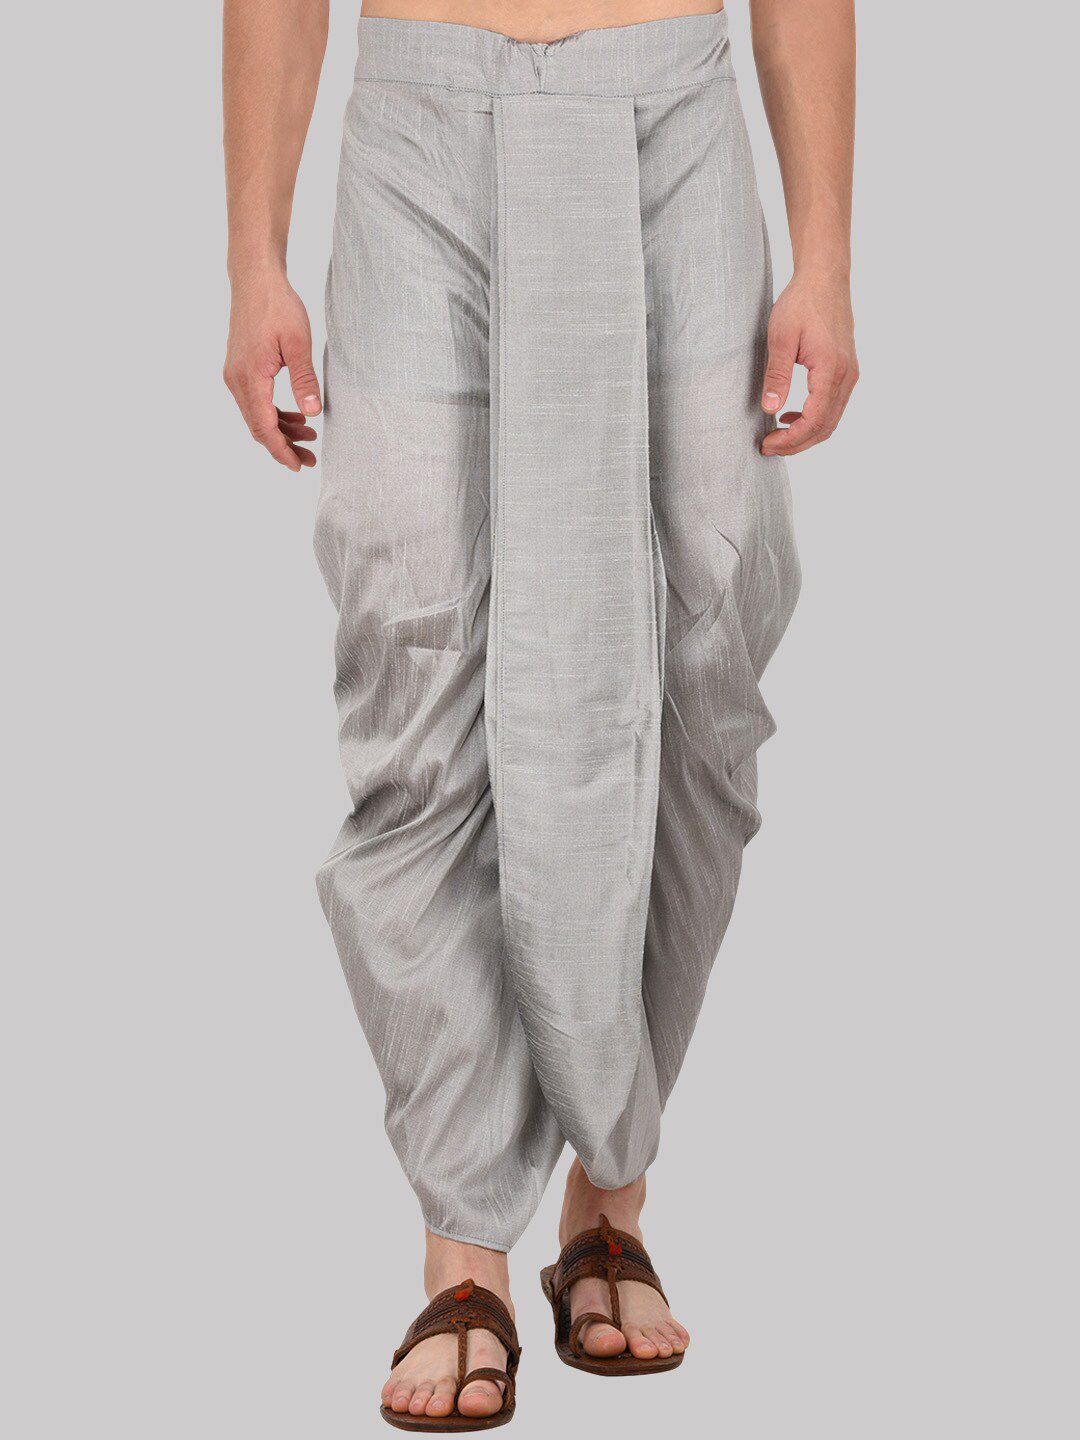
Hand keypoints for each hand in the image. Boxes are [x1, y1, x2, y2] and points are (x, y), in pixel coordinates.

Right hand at [224, 272, 320, 471]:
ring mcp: (235, 375)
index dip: (281, 450)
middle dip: (283, 446)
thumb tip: (312, 414)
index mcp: (250, 377)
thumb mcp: (299, 344)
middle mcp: (236, 380)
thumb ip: (304, 381)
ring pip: (256, 416)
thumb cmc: (277, 307)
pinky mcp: (239, 369)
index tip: (298, 465)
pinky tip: (297, 416)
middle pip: (258, 427)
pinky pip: (255, 402)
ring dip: (281, 430)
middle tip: (309, 459)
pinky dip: (274, 414)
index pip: (264, 427)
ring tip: (309, 437)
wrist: (255, 280)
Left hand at [760, 276, 857, 456]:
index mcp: (831, 369)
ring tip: (777, 435)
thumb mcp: (780, 337)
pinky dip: (814, 419)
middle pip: (825, 427)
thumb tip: (770, 409)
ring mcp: (850, 374)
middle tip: (768, 447)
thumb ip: (776, 375)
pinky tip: (790, 416)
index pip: (814, 420)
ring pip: (831, 420)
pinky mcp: (847, 370)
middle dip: (796, 443)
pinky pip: (833, 406)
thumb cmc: (801, 303)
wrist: (824, 279)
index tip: (767, 444)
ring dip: (805, 433)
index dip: (790, 440)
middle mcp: (846, 375)